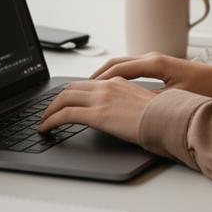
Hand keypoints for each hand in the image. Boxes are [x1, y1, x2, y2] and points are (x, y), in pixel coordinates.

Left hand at [37, 78, 157, 143]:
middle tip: (48, 110)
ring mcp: (101, 99)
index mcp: (118, 83)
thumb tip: (124, 114)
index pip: (87, 83)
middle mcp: (107, 86)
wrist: (168, 121)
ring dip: (50, 109)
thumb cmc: (163, 117)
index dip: (72, 92)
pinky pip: (65, 115)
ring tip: (43, 121)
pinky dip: (51, 120)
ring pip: (64, 98)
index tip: (64, 101)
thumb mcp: (145, 105)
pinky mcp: (96, 114)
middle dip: (56, 99)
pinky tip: (46, 128)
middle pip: (71, 87)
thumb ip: (130, 104)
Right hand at [91, 52, 211, 99]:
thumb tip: (134, 107)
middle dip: (96, 76)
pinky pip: (130, 67)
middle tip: (78, 89)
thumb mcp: (177, 98)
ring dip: (105, 75)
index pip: (119, 68)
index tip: (85, 89)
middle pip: (115, 63)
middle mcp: (152, 57)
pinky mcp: (158, 65)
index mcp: (154, 63)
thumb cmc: (205, 87)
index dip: (100, 80)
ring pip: (121, 64)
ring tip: (89, 88)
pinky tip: (110, 86)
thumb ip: (154, 101)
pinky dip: (116, 75)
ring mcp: (154, 59)